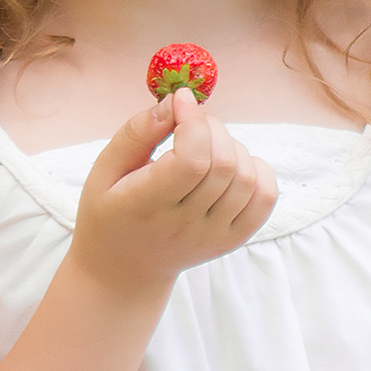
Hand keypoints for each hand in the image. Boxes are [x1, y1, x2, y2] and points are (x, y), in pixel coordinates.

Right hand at [64, 89, 277, 293]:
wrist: (124, 269)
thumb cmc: (110, 211)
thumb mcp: (105, 170)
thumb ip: (136, 133)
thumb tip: (175, 102)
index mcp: (146, 207)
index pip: (190, 162)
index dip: (193, 121)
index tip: (181, 101)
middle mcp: (184, 226)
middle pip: (223, 164)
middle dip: (211, 127)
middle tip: (189, 122)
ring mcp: (213, 237)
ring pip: (246, 178)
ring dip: (231, 146)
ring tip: (206, 145)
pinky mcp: (232, 240)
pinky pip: (265, 198)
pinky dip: (256, 171)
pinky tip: (231, 166)